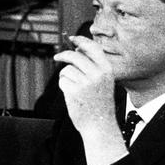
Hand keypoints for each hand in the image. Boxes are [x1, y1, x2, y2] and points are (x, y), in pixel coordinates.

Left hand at [53, 37, 123, 164]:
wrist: (99, 125)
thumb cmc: (99, 103)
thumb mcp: (102, 82)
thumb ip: (92, 66)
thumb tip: (75, 50)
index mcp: (107, 69)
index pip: (92, 47)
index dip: (80, 40)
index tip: (71, 38)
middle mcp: (97, 74)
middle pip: (74, 56)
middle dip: (63, 55)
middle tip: (57, 57)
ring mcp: (86, 82)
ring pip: (67, 69)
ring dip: (66, 77)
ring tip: (74, 88)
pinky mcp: (74, 91)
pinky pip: (63, 80)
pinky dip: (64, 86)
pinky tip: (72, 95)